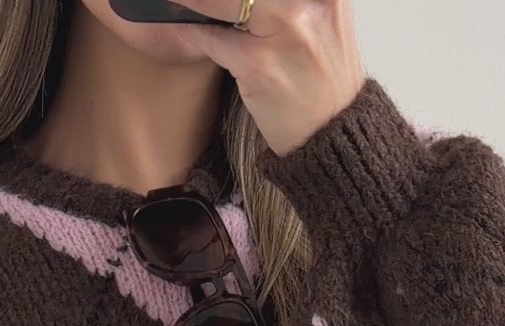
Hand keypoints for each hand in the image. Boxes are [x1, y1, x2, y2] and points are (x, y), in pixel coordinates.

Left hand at [176, 0, 364, 157]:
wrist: (331, 133)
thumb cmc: (321, 76)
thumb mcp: (321, 18)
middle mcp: (307, 2)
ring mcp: (285, 31)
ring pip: (220, 0)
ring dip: (191, 0)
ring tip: (173, 1)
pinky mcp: (258, 64)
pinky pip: (210, 36)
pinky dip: (188, 30)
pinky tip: (177, 26)